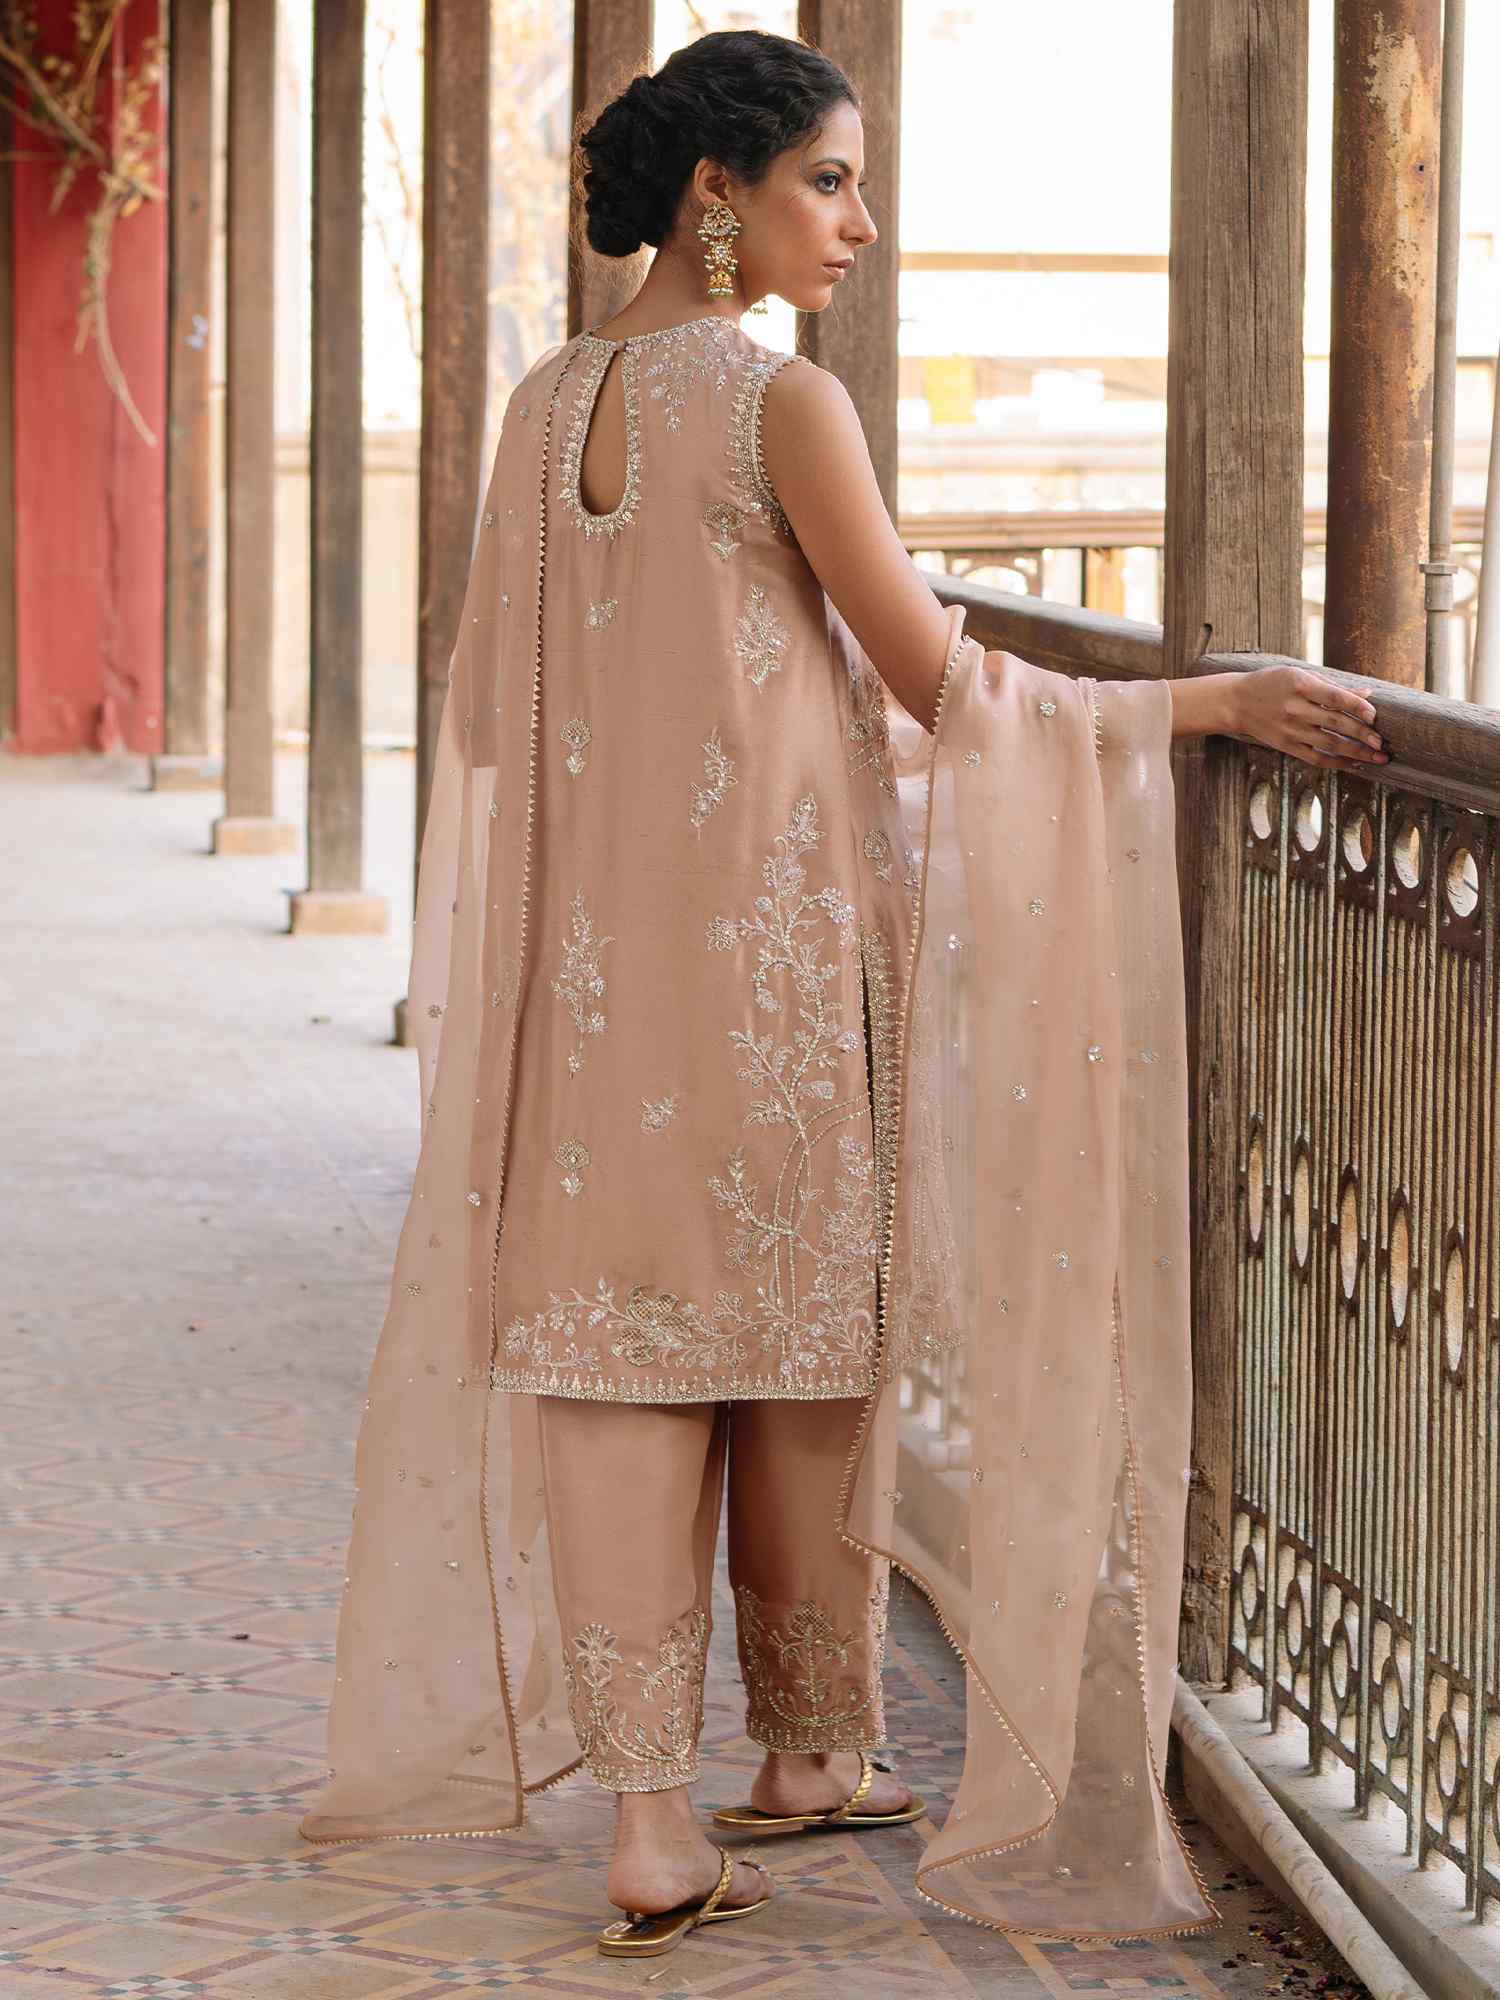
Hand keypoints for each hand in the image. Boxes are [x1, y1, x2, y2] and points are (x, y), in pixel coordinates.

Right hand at [1228, 664, 1389, 773]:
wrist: (1235, 702)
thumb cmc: (1271, 684)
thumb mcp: (1299, 675)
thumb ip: (1332, 686)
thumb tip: (1366, 694)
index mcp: (1300, 685)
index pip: (1335, 698)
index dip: (1357, 707)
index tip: (1375, 716)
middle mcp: (1294, 708)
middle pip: (1335, 723)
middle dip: (1362, 735)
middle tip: (1382, 744)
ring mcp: (1289, 729)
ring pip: (1329, 744)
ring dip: (1356, 752)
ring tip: (1377, 757)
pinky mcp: (1286, 745)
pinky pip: (1315, 757)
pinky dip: (1337, 762)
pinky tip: (1354, 763)